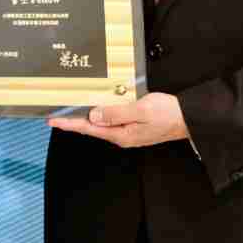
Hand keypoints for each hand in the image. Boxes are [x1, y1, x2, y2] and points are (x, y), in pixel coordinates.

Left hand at [47, 93, 189, 148]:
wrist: (189, 118)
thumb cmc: (168, 114)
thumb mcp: (140, 110)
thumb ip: (116, 113)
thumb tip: (94, 116)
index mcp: (121, 134)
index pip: (89, 128)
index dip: (70, 124)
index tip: (53, 121)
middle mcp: (122, 135)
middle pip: (93, 127)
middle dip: (74, 121)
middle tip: (57, 114)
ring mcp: (128, 131)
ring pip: (102, 123)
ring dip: (87, 116)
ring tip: (71, 110)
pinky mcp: (134, 125)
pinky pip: (112, 119)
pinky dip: (101, 113)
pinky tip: (96, 107)